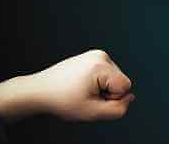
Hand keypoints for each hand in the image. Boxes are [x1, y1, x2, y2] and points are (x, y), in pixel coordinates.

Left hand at [0, 50, 134, 122]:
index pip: (125, 86)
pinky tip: (81, 85)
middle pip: (120, 80)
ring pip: (113, 77)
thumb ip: (117, 109)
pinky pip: (106, 73)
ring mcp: (95, 54)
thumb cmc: (60, 100)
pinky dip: (97, 82)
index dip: (112, 98)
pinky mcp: (91, 57)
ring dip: (102, 87)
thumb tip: (129, 98)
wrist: (39, 90)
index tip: (93, 99)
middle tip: (86, 97)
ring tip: (82, 91)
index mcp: (101, 65)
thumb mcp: (92, 112)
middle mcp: (100, 56)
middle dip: (107, 92)